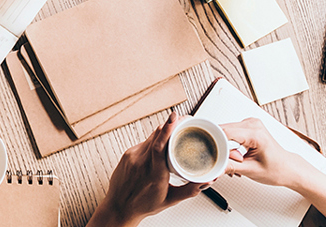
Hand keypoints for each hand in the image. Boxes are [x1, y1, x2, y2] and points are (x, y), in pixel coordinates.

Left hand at [89, 114, 206, 226]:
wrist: (119, 207)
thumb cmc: (142, 205)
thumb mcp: (170, 200)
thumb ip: (190, 191)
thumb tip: (206, 181)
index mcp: (154, 175)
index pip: (160, 146)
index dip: (168, 129)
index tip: (174, 117)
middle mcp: (142, 163)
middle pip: (158, 135)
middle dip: (172, 125)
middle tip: (185, 120)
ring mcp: (133, 157)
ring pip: (152, 136)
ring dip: (164, 131)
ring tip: (176, 130)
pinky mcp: (128, 154)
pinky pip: (145, 141)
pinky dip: (155, 140)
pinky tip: (161, 145)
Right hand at [222, 118, 308, 188]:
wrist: (287, 167)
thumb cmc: (276, 168)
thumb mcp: (251, 171)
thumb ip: (230, 167)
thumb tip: (215, 167)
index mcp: (256, 133)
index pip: (226, 132)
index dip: (215, 144)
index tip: (210, 154)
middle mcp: (253, 124)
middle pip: (224, 131)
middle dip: (220, 148)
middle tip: (226, 163)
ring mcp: (251, 124)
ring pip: (226, 132)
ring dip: (225, 147)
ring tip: (237, 160)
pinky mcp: (248, 127)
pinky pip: (231, 133)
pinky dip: (229, 145)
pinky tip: (237, 155)